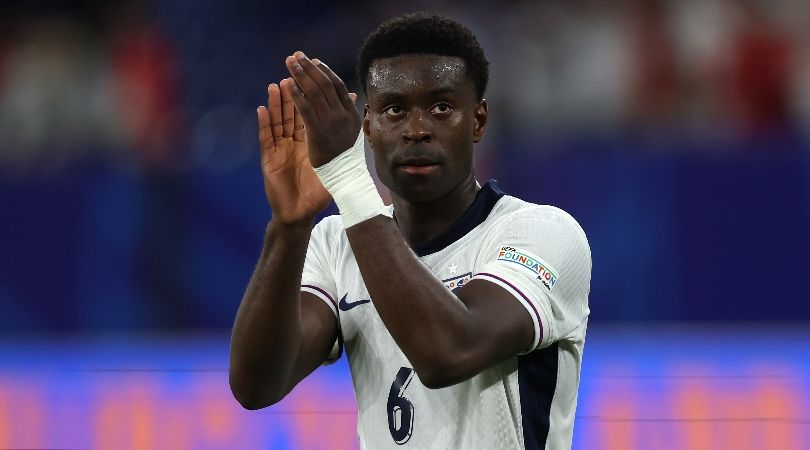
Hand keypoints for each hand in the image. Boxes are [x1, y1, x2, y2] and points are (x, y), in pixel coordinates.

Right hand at [257, 80, 331, 224]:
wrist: (299, 214)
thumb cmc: (316, 192)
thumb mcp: (332, 167)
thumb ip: (340, 144)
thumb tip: (354, 129)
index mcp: (308, 141)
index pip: (309, 113)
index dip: (310, 95)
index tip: (312, 76)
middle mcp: (292, 142)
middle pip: (291, 112)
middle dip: (292, 91)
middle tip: (292, 71)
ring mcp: (279, 149)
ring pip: (277, 121)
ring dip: (276, 103)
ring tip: (276, 85)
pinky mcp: (269, 160)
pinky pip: (266, 139)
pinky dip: (264, 124)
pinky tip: (262, 109)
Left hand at [284, 51, 360, 167]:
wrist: (345, 176)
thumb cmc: (346, 155)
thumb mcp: (351, 130)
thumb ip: (348, 111)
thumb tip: (352, 95)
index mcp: (350, 113)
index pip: (337, 86)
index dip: (325, 71)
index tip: (314, 61)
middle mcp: (342, 115)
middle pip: (324, 84)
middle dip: (309, 68)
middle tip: (297, 56)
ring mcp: (331, 123)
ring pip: (315, 93)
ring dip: (301, 75)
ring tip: (290, 62)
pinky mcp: (318, 132)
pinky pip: (306, 109)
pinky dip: (297, 94)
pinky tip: (288, 84)